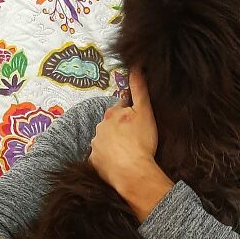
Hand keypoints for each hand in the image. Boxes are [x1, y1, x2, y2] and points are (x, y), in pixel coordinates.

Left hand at [90, 69, 173, 219]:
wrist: (134, 172)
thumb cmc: (141, 142)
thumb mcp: (145, 111)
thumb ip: (139, 88)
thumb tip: (135, 66)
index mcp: (112, 114)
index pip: (121, 109)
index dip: (130, 116)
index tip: (138, 126)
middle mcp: (100, 128)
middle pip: (111, 125)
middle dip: (120, 130)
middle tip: (134, 140)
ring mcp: (96, 146)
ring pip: (105, 142)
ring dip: (113, 145)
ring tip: (127, 154)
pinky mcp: (94, 163)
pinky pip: (101, 159)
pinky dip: (108, 160)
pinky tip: (118, 164)